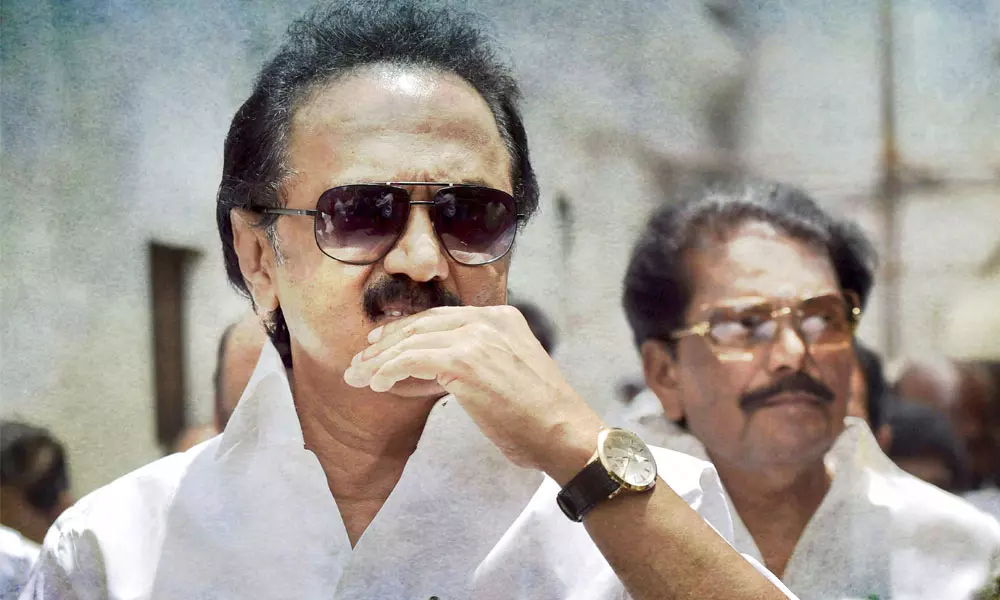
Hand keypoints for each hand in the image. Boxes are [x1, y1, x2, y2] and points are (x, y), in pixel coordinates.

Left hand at [343, 305, 603, 479]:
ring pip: (412, 340)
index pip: (440, 318)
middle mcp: (489, 319)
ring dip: (379, 360)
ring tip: (358, 376)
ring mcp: (477, 337)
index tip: (380, 345)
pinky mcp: (465, 360)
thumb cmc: (537, 417)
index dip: (405, 331)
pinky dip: (389, 370)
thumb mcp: (504, 377)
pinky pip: (412, 359)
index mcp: (502, 317)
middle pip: (422, 323)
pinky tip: (376, 384)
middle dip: (385, 343)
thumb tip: (419, 373)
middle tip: (360, 361)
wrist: (565, 432)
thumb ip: (466, 365)